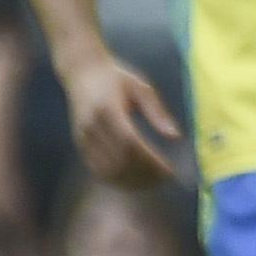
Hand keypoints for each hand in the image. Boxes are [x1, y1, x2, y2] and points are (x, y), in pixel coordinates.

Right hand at [61, 53, 180, 184]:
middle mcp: (92, 125)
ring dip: (132, 181)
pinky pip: (97, 169)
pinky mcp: (80, 143)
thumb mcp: (141, 88)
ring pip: (107, 169)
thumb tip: (176, 137)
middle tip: (166, 179)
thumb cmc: (117, 78)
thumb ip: (158, 112)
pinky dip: (116, 179)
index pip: (130, 143)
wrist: (82, 72)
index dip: (150, 161)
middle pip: (119, 160)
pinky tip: (134, 181)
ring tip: (154, 183)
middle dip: (145, 174)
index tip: (169, 171)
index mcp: (108, 108)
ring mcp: (83, 136)